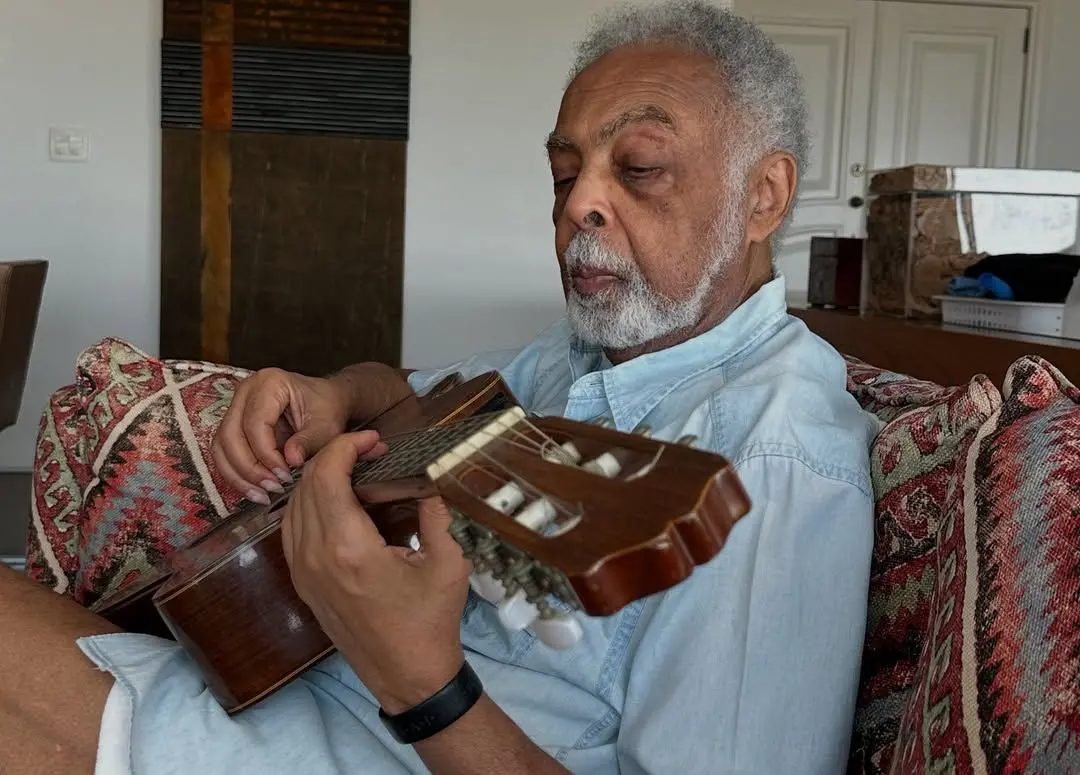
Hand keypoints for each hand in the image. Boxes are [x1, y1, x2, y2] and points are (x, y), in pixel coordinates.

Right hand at [212, 368, 350, 502]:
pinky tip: (255, 490)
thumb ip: (308, 442)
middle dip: (249, 468)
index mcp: (269, 383)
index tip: (285, 475)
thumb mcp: (326, 425)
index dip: (266, 455)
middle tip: (272, 488)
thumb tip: (291, 460)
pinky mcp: (233, 424)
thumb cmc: (327, 408)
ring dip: (239, 475)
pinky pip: (224, 453)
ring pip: (222, 446)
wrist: (327, 402)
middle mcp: (245, 391)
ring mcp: (236, 406)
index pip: (255, 424)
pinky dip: (236, 474)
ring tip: (263, 494)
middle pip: (230, 435)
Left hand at [281, 432, 472, 713]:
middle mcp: (315, 557)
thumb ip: (435, 513)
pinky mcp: (303, 584)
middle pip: (306, 485)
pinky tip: (338, 501)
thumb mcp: (448, 563)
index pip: (327, 476)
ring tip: (355, 470)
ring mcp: (303, 573)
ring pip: (293, 506)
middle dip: (335, 456)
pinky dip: (309, 504)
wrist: (407, 676)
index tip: (374, 439)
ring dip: (319, 479)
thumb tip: (430, 478)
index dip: (347, 446)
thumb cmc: (430, 622)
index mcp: (349, 548)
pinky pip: (292, 531)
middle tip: (370, 451)